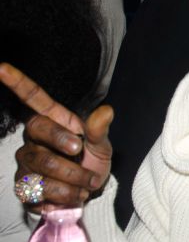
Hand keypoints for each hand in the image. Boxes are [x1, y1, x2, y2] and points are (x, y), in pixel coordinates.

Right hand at [0, 63, 112, 209]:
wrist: (88, 193)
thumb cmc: (92, 161)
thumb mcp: (102, 145)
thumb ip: (100, 129)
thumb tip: (106, 110)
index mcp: (55, 120)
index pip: (33, 98)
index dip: (18, 83)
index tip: (2, 68)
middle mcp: (34, 138)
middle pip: (37, 129)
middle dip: (62, 140)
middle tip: (81, 151)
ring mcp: (26, 161)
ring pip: (43, 163)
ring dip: (73, 175)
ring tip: (88, 181)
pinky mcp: (23, 185)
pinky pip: (40, 188)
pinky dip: (65, 193)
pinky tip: (75, 194)